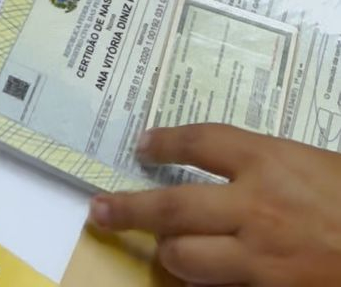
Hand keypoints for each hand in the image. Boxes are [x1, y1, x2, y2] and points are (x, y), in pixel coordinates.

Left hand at [91, 124, 340, 285]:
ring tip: (158, 249)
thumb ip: (270, 166)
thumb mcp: (314, 164)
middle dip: (130, 208)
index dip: (166, 141)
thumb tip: (230, 167)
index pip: (199, 142)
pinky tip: (195, 281)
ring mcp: (259, 257)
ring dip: (169, 254)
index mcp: (268, 159)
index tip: (143, 143)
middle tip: (100, 210)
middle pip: (172, 205)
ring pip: (186, 258)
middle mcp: (253, 206)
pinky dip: (204, 286)